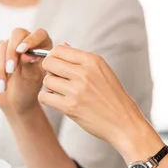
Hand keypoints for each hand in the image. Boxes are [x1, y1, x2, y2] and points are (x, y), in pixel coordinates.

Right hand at [0, 28, 52, 115]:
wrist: (15, 100)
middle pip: (17, 34)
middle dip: (11, 52)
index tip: (22, 50)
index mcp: (43, 46)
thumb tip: (25, 55)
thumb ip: (29, 65)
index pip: (39, 34)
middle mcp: (28, 41)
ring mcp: (12, 45)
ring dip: (2, 67)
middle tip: (10, 70)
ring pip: (3, 46)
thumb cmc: (29, 90)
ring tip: (3, 86)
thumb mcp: (31, 79)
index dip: (30, 40)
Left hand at [38, 45, 157, 155]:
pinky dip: (47, 99)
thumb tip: (63, 45)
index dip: (54, 57)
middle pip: (49, 62)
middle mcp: (84, 73)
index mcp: (92, 61)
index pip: (59, 49)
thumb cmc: (113, 98)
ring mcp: (76, 90)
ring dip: (50, 87)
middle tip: (58, 79)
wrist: (123, 122)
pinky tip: (57, 101)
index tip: (58, 66)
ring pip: (47, 80)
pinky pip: (44, 97)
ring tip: (62, 92)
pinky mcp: (70, 107)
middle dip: (50, 70)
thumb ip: (81, 60)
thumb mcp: (103, 71)